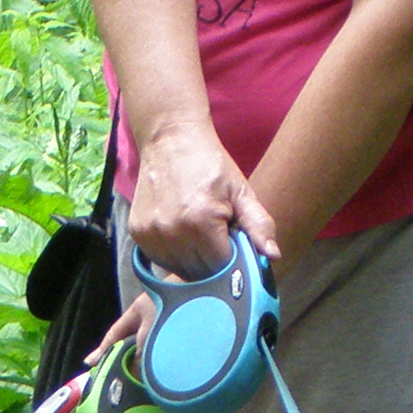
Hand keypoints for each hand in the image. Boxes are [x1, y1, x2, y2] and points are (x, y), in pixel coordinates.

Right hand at [126, 121, 279, 281]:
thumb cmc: (210, 165)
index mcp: (202, 223)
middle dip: (213, 261)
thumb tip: (274, 256)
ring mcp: (152, 235)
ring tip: (197, 232)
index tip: (232, 241)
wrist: (170, 139)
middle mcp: (173, 233)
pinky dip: (174, 255)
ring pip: (180, 271)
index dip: (232, 259)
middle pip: (201, 273)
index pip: (223, 267)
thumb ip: (258, 225)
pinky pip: (162, 261)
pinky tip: (179, 233)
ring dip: (193, 261)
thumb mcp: (240, 191)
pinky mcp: (138, 235)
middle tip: (215, 234)